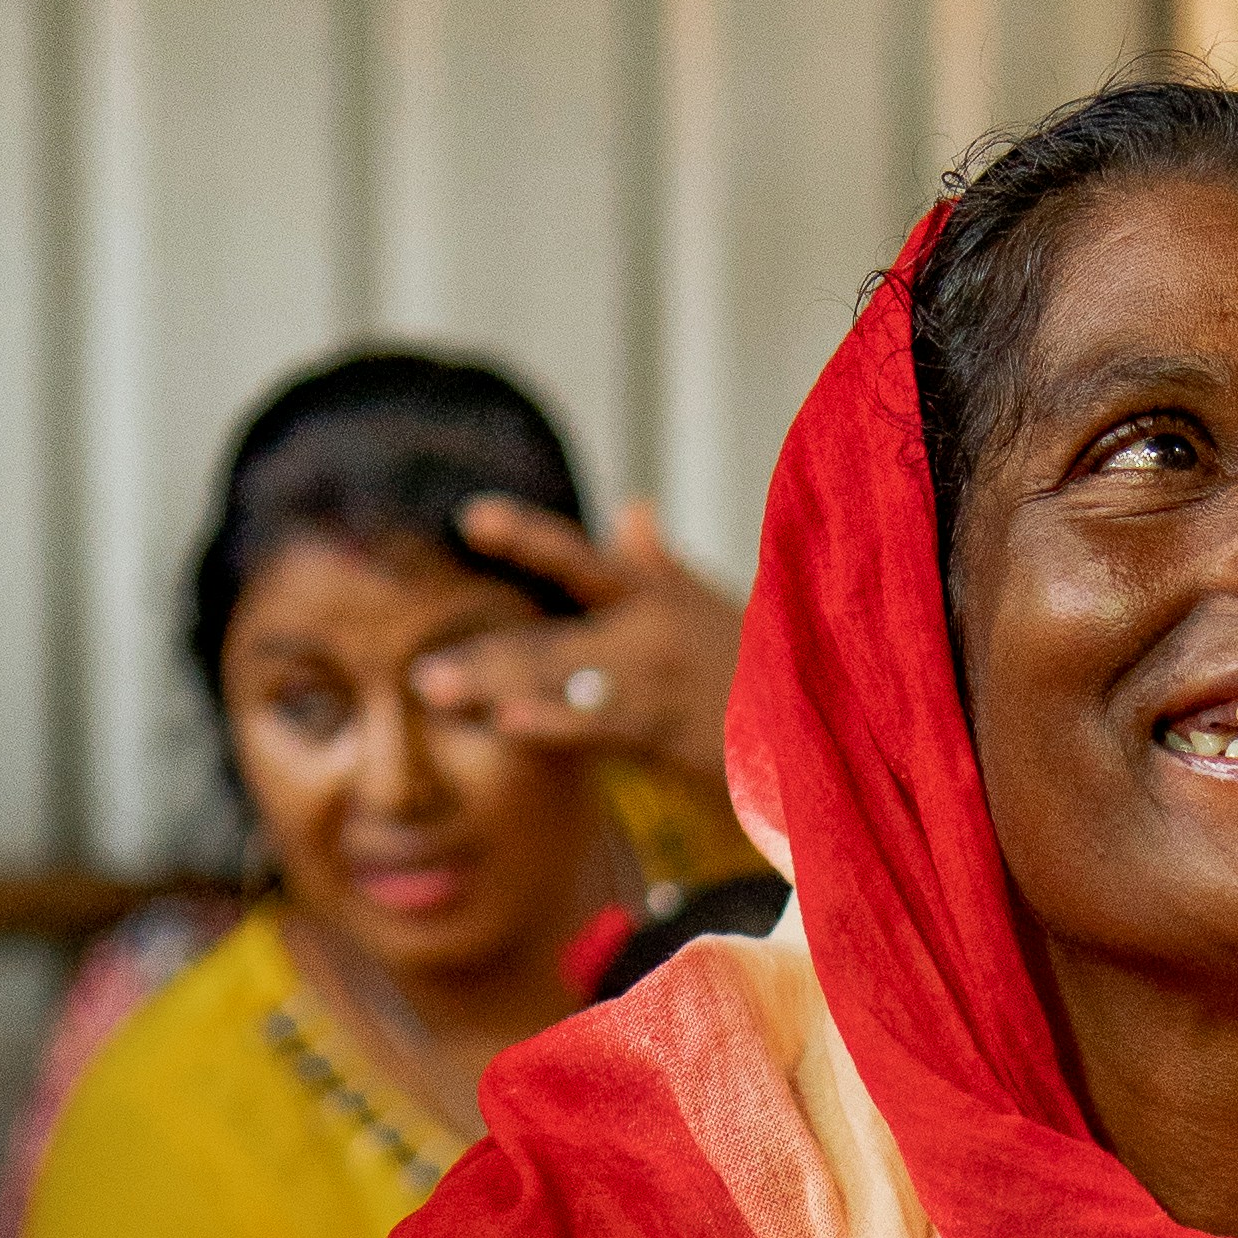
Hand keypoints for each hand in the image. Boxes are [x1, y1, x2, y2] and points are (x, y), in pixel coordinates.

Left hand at [411, 494, 745, 783]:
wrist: (820, 721)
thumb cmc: (768, 665)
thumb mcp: (715, 604)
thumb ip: (662, 562)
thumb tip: (629, 506)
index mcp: (658, 596)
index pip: (581, 559)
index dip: (525, 537)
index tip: (470, 517)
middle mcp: (650, 632)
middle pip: (553, 636)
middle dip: (485, 650)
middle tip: (416, 665)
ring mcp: (656, 682)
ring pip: (562, 679)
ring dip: (494, 684)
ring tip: (433, 688)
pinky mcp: (669, 730)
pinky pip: (598, 726)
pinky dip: (552, 723)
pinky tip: (505, 723)